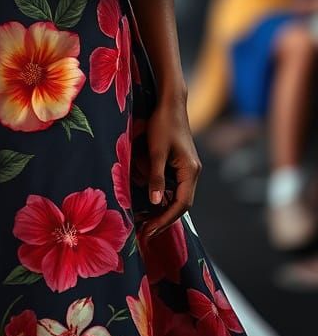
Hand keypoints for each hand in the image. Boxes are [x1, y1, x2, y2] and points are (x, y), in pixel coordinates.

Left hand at [141, 91, 201, 238]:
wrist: (170, 103)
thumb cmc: (162, 124)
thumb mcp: (156, 151)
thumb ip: (156, 176)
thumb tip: (155, 202)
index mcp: (190, 171)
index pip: (181, 204)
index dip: (165, 220)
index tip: (149, 231)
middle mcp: (192, 173)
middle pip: (180, 203)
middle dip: (163, 219)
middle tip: (145, 232)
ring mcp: (187, 169)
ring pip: (176, 195)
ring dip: (161, 208)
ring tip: (144, 221)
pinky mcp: (179, 164)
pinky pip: (172, 185)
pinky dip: (161, 194)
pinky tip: (149, 201)